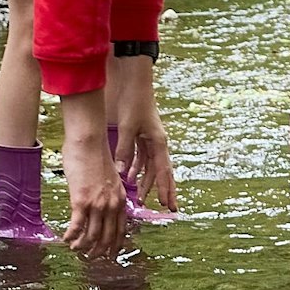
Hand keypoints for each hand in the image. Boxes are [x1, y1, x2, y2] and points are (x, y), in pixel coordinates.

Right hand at [59, 134, 124, 259]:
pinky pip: (77, 226)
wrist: (89, 141)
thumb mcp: (110, 177)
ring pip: (92, 235)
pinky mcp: (81, 201)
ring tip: (75, 249)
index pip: (121, 230)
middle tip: (90, 258)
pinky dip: (71, 236)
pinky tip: (65, 239)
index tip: (109, 254)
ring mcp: (97, 204)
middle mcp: (111, 205)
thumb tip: (102, 203)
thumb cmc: (95, 155)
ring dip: (83, 246)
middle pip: (107, 237)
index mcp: (120, 199)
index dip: (115, 245)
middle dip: (98, 251)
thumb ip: (109, 193)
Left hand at [107, 54, 176, 211]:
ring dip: (147, 180)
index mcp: (158, 142)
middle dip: (164, 190)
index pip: (164, 172)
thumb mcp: (127, 128)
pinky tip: (129, 176)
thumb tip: (120, 173)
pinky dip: (136, 167)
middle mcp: (158, 143)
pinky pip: (142, 156)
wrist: (133, 82)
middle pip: (163, 171)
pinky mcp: (142, 135)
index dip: (166, 189)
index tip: (168, 206)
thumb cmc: (134, 103)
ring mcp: (150, 139)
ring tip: (142, 197)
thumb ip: (124, 150)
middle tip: (166, 207)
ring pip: (151, 165)